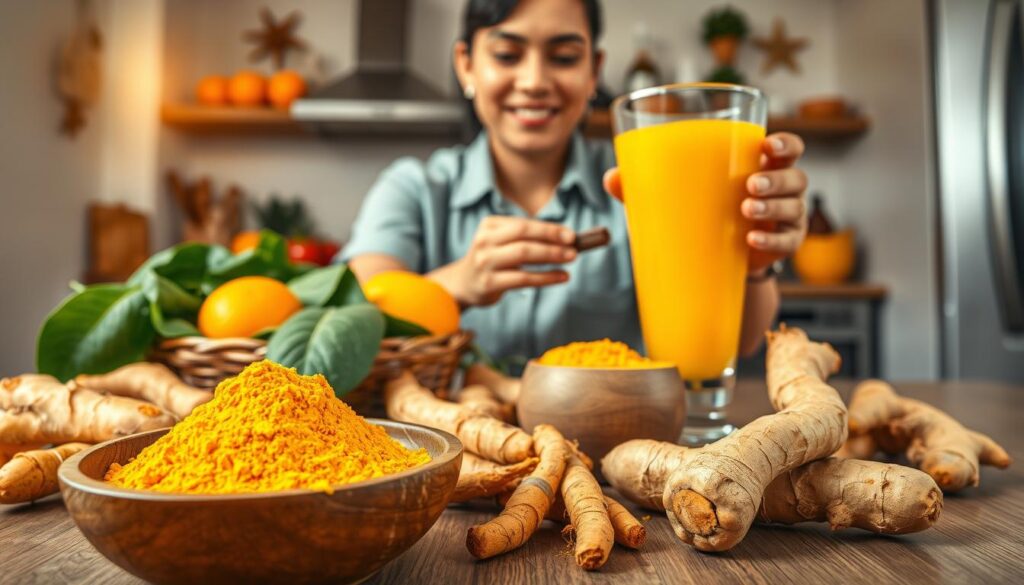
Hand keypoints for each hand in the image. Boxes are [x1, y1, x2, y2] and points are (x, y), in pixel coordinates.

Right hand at [429, 216, 576, 307]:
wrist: (463, 284)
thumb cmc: (492, 260)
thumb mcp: (502, 242)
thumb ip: (526, 237)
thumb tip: (565, 238)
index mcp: (489, 225)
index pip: (524, 224)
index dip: (549, 229)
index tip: (570, 235)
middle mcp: (485, 241)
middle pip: (524, 236)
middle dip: (552, 240)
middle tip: (574, 247)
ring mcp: (485, 262)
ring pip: (524, 254)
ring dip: (551, 256)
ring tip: (570, 259)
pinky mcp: (489, 283)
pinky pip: (523, 279)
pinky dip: (546, 277)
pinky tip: (561, 277)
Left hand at [602, 132, 807, 273]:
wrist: (714, 261)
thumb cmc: (699, 213)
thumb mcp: (675, 197)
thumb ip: (645, 185)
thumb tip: (612, 178)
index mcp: (760, 166)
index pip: (787, 147)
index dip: (785, 144)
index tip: (767, 146)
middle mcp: (781, 189)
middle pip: (796, 176)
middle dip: (777, 179)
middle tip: (748, 186)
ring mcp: (786, 219)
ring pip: (793, 208)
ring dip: (773, 207)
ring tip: (745, 209)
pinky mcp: (782, 247)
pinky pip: (786, 242)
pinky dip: (771, 241)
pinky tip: (750, 240)